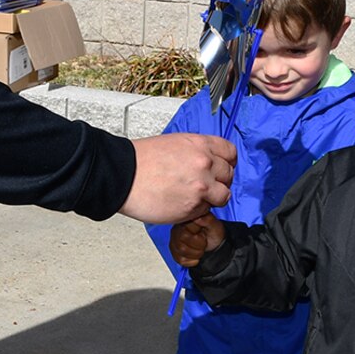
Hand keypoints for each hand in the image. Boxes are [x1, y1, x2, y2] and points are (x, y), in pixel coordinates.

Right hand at [118, 133, 234, 223]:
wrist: (123, 176)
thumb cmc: (141, 160)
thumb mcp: (174, 143)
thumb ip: (196, 151)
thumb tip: (208, 160)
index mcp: (200, 144)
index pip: (231, 152)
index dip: (226, 162)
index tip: (221, 167)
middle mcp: (205, 164)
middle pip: (229, 174)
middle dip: (219, 181)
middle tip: (205, 184)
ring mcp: (201, 187)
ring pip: (223, 195)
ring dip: (212, 198)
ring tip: (194, 197)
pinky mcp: (193, 207)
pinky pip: (206, 210)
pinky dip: (197, 210)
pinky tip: (181, 203)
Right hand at [170, 213, 224, 266]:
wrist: (214, 243)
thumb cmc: (213, 232)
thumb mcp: (215, 226)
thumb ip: (207, 220)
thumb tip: (197, 218)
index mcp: (186, 220)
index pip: (185, 234)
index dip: (198, 239)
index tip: (204, 236)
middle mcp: (177, 228)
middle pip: (182, 245)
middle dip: (198, 247)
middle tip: (204, 243)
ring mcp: (174, 239)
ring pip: (180, 252)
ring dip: (195, 253)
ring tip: (200, 248)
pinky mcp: (174, 249)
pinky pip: (179, 259)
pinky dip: (191, 260)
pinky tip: (196, 255)